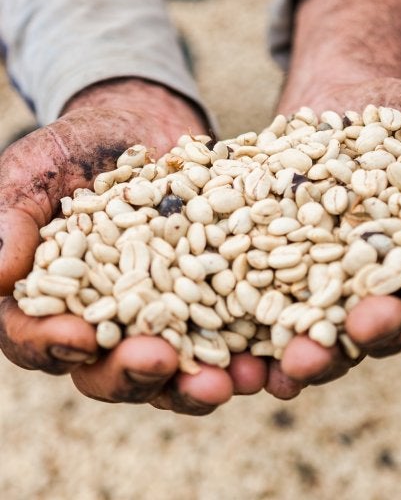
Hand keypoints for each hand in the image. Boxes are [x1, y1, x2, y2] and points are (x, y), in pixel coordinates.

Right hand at [0, 78, 269, 414]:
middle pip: (109, 370)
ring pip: (171, 369)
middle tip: (157, 362)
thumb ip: (10, 217)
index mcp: (55, 303)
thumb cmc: (80, 150)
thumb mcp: (38, 170)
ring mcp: (162, 318)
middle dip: (132, 374)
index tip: (80, 337)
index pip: (39, 339)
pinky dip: (242, 350)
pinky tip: (263, 357)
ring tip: (224, 382)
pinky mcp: (208, 303)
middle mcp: (107, 323)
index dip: (53, 345)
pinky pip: (223, 336)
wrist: (143, 131)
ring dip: (194, 383)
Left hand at [264, 76, 400, 394]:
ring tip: (296, 359)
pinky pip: (273, 306)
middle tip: (363, 328)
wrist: (337, 98)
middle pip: (391, 321)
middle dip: (380, 328)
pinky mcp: (280, 272)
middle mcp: (384, 284)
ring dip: (318, 349)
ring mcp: (329, 283)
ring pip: (329, 328)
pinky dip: (263, 330)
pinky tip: (249, 346)